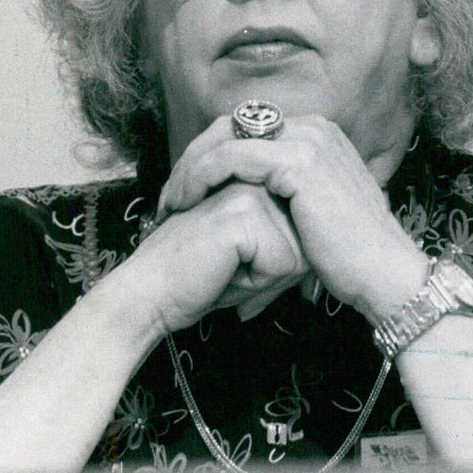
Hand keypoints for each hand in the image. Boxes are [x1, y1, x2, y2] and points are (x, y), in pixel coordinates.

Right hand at [129, 181, 307, 333]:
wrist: (151, 293)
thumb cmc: (198, 278)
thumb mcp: (250, 254)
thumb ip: (283, 240)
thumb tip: (322, 255)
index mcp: (256, 180)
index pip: (303, 230)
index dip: (275, 263)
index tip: (233, 262)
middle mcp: (255, 179)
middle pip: (306, 241)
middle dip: (273, 272)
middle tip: (225, 267)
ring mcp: (249, 191)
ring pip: (300, 254)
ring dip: (265, 278)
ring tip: (223, 268)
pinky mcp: (243, 214)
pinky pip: (283, 266)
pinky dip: (256, 284)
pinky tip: (221, 271)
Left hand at [157, 116, 429, 320]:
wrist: (382, 273)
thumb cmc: (348, 256)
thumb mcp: (311, 213)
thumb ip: (282, 195)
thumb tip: (249, 204)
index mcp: (316, 134)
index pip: (246, 130)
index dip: (209, 156)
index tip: (185, 191)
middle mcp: (313, 127)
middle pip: (231, 127)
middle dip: (194, 159)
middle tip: (169, 196)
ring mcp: (307, 139)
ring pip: (224, 139)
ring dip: (190, 168)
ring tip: (170, 202)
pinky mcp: (296, 160)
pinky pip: (229, 157)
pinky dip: (200, 177)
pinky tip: (184, 201)